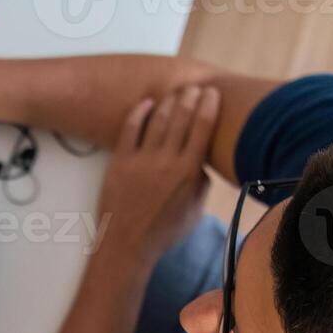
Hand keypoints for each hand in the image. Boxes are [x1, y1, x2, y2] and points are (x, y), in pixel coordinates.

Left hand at [97, 86, 219, 259]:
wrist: (127, 245)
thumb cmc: (164, 232)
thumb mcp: (194, 211)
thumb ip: (200, 183)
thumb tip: (202, 162)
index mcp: (189, 172)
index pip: (203, 127)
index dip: (209, 105)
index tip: (212, 93)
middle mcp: (166, 161)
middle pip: (181, 116)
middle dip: (190, 97)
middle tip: (194, 87)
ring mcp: (141, 160)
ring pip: (158, 119)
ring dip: (169, 101)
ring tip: (175, 92)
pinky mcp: (120, 161)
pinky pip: (130, 128)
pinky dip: (139, 112)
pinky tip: (147, 103)